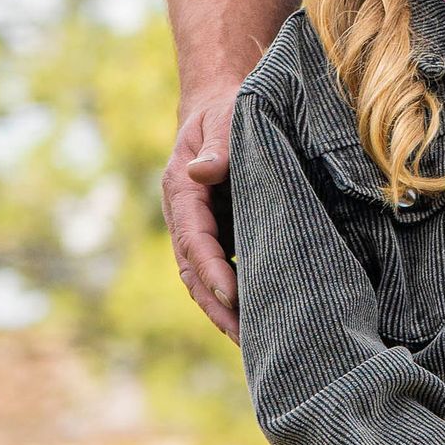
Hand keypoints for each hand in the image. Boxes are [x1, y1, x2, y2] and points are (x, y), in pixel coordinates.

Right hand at [163, 86, 240, 340]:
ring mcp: (203, 227)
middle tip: (245, 339)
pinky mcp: (222, 231)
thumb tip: (204, 171)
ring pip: (206, 278)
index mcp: (182, 192)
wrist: (223, 101)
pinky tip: (261, 318)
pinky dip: (237, 295)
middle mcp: (187, 216)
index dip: (213, 270)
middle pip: (195, 271)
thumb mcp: (224, 117)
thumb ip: (218, 146)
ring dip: (225, 310)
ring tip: (254, 342)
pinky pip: (225, 269)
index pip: (195, 240)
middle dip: (217, 306)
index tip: (233, 296)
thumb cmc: (228, 107)